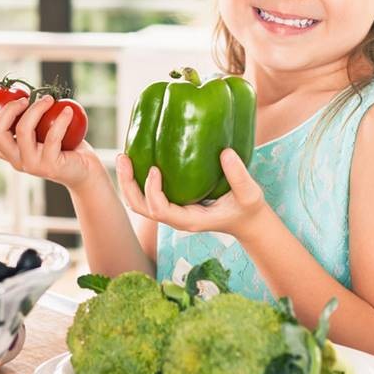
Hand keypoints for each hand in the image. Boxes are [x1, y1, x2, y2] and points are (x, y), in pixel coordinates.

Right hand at [0, 95, 100, 189]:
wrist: (85, 171)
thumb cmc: (65, 146)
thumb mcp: (41, 129)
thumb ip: (29, 115)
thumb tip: (19, 88)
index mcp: (8, 151)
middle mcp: (15, 160)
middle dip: (7, 109)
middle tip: (24, 99)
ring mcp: (31, 164)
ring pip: (23, 131)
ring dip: (36, 108)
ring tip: (49, 99)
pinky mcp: (49, 166)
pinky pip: (52, 137)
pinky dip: (61, 120)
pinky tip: (68, 110)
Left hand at [115, 148, 268, 236]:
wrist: (246, 221)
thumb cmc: (248, 209)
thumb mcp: (250, 194)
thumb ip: (239, 176)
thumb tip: (225, 152)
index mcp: (190, 220)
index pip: (160, 211)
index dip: (152, 191)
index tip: (155, 168)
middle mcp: (175, 218)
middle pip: (140, 207)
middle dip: (128, 184)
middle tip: (124, 157)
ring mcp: (172, 211)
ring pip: (140, 202)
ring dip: (128, 181)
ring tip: (124, 156)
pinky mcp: (173, 202)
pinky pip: (148, 194)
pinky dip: (139, 179)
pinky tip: (140, 157)